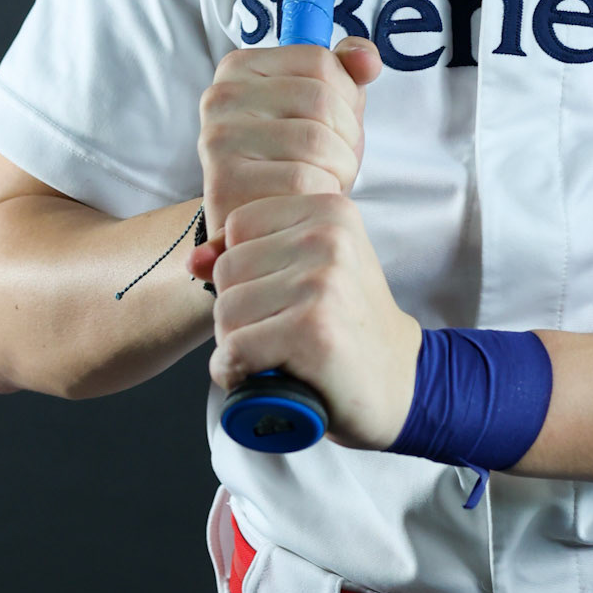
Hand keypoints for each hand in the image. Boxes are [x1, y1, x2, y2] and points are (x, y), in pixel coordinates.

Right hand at [195, 36, 378, 240]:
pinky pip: (302, 179)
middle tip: (334, 160)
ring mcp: (219, 138)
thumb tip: (367, 60)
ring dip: (339, 167)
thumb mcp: (329, 107)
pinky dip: (321, 192)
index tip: (334, 123)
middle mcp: (220, 96)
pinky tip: (306, 199)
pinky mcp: (225, 182)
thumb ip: (348, 71)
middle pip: (320, 99)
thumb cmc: (297, 160)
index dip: (345, 97)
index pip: (319, 60)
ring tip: (323, 179)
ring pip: (316, 140)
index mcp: (241, 67)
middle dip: (346, 136)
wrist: (267, 226)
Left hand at [201, 188, 421, 448]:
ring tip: (281, 352)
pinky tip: (268, 375)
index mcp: (329, 209)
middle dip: (240, 310)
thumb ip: (249, 253)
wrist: (399, 383)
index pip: (236, 226)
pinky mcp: (313, 330)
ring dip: (239, 344)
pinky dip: (238, 373)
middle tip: (283, 330)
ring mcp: (323, 282)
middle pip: (227, 269)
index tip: (284, 294)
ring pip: (225, 311)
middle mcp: (329, 237)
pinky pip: (235, 350)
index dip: (246, 271)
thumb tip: (193, 259)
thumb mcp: (306, 271)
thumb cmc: (347, 326)